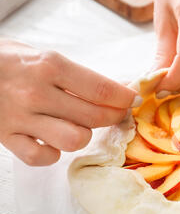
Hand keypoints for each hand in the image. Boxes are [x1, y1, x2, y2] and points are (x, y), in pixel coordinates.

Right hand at [0, 40, 140, 165]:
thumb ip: (76, 75)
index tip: (132, 101)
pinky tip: (52, 141)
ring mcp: (20, 118)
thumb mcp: (43, 56)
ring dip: (83, 136)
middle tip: (115, 115)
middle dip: (113, 118)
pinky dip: (52, 153)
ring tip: (79, 126)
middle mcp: (36, 93)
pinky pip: (41, 158)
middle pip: (94, 117)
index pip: (102, 89)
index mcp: (50, 66)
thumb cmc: (8, 61)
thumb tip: (115, 92)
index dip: (124, 98)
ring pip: (73, 140)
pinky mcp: (5, 137)